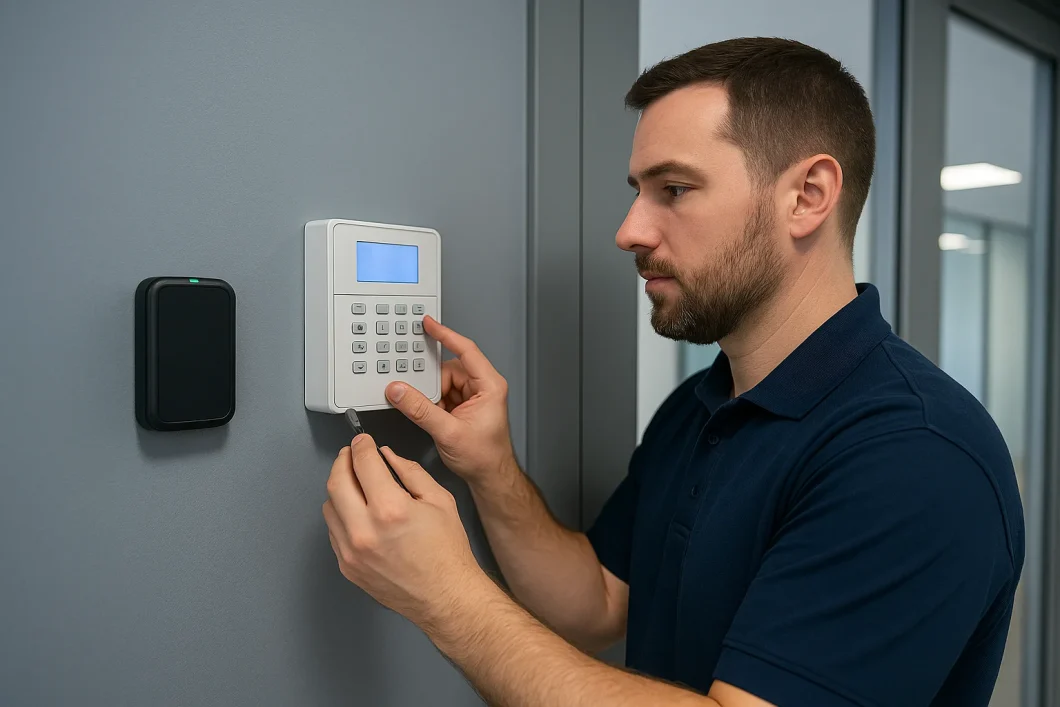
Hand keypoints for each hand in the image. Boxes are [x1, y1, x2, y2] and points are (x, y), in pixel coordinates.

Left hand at [322, 434, 482, 626]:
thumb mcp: (439, 501)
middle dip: (342, 460)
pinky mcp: (346, 567)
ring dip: (338, 488)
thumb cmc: (447, 551)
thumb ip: (410, 472)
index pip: (363, 464)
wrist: (445, 597)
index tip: (363, 441)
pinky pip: (333, 531)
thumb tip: (386, 455)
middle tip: (351, 454)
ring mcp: (351, 551)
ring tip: (353, 482)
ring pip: (329, 506)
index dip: (362, 446)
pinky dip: (340, 514)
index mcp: (390, 509)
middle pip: (336, 482)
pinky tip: (355, 511)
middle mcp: (364, 530)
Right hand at [385, 316, 516, 487]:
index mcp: (489, 385)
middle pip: (447, 369)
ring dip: (429, 396)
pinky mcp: (461, 406)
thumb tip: (399, 391)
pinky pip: (440, 395)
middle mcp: (482, 387)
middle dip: (429, 382)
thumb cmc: (485, 456)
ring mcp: (471, 396)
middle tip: (413, 388)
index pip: (466, 350)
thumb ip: (421, 409)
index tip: (429, 324)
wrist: (490, 477)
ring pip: (440, 383)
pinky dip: (430, 403)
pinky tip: (427, 414)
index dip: (446, 335)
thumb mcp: (448, 432)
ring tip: (426, 410)